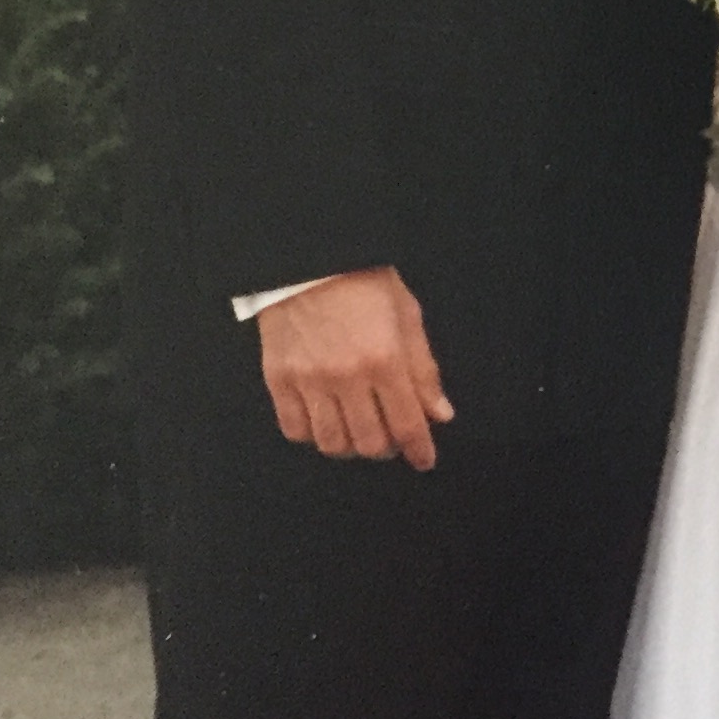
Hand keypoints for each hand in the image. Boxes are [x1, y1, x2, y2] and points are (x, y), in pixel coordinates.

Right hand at [259, 267, 453, 467]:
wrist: (309, 257)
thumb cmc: (362, 280)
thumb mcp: (406, 316)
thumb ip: (423, 369)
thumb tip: (440, 414)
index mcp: (385, 358)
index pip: (408, 424)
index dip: (420, 450)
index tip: (424, 460)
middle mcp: (346, 376)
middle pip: (370, 444)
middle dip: (387, 447)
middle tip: (391, 435)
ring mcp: (309, 380)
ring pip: (332, 444)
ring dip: (351, 445)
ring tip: (358, 428)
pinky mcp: (279, 379)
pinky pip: (295, 430)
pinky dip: (314, 434)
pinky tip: (326, 420)